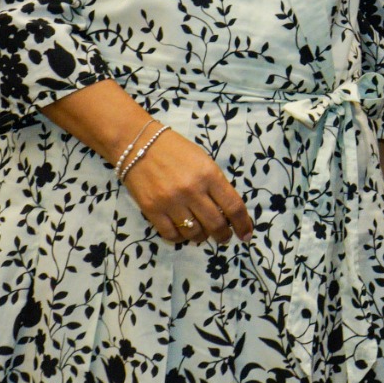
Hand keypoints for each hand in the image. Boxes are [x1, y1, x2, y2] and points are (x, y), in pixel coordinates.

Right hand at [123, 130, 253, 245]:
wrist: (137, 144)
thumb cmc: (175, 150)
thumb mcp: (204, 161)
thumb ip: (216, 184)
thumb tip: (227, 212)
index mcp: (209, 175)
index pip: (233, 206)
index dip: (243, 225)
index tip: (246, 234)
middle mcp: (192, 190)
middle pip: (215, 224)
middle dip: (223, 236)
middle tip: (224, 237)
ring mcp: (171, 202)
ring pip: (194, 233)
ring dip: (201, 236)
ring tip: (201, 232)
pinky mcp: (152, 210)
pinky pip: (171, 235)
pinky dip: (180, 237)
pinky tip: (182, 232)